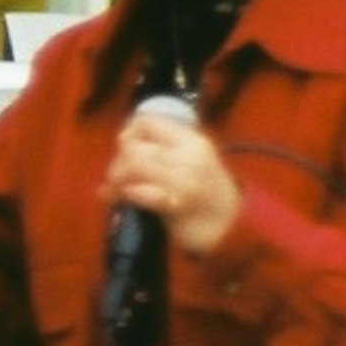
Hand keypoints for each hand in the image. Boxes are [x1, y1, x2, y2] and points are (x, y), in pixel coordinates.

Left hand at [106, 110, 241, 260]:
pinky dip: (125, 194)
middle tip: (117, 174)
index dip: (128, 132)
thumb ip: (165, 147)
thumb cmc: (206, 190)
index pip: (147, 121)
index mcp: (192, 141)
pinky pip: (139, 192)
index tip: (126, 147)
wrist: (229, 223)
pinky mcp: (176, 204)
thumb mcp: (193, 158)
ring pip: (133, 165)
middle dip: (117, 160)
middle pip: (135, 145)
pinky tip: (124, 198)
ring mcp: (184, 181)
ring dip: (117, 177)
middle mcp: (188, 157)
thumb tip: (123, 138)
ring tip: (117, 188)